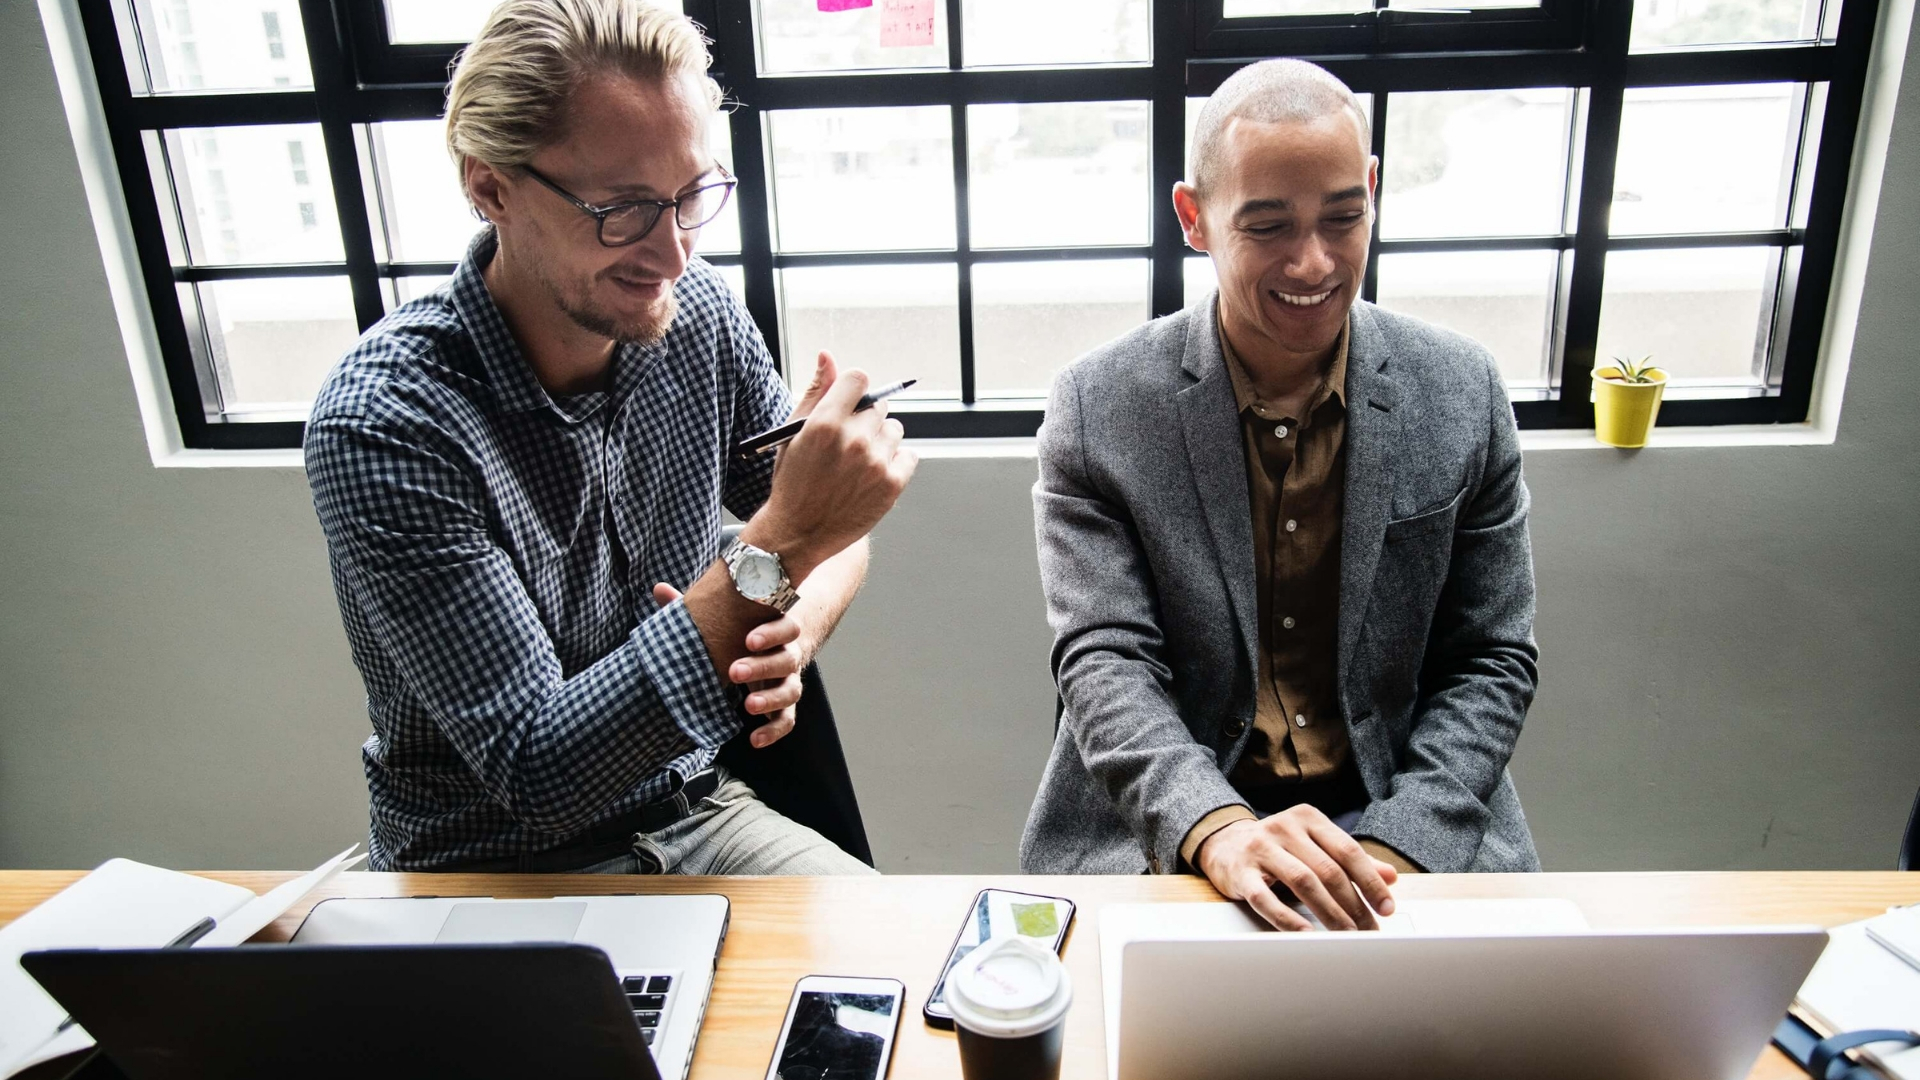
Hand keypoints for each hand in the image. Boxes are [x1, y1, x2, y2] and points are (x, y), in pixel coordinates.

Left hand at [655, 583, 802, 748]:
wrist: (772, 645)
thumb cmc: (741, 629)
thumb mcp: (725, 617)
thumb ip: (694, 606)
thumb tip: (659, 589)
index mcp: (776, 629)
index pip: (786, 627)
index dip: (771, 633)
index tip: (748, 640)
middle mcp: (787, 653)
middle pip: (787, 659)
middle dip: (762, 666)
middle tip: (734, 671)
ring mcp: (787, 680)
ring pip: (791, 690)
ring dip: (770, 699)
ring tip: (748, 705)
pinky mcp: (784, 704)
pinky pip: (787, 719)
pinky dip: (774, 731)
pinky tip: (755, 740)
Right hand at [748, 353, 915, 576]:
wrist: (797, 533)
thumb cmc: (792, 480)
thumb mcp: (793, 434)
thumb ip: (814, 392)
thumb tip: (828, 355)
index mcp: (825, 421)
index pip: (859, 379)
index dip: (853, 390)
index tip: (848, 404)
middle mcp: (853, 439)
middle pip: (878, 406)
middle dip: (865, 419)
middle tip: (848, 443)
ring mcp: (875, 462)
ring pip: (894, 430)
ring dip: (881, 440)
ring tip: (859, 462)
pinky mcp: (892, 484)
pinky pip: (909, 455)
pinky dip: (896, 462)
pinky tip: (873, 474)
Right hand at [1194, 807, 1398, 931]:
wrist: (1224, 844)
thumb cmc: (1278, 848)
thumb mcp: (1314, 846)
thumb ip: (1350, 860)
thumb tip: (1390, 877)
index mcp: (1308, 818)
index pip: (1347, 851)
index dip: (1371, 882)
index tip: (1387, 908)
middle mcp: (1284, 828)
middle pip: (1328, 870)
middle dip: (1354, 905)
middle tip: (1368, 931)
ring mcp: (1260, 848)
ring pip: (1303, 883)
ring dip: (1329, 914)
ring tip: (1346, 936)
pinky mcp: (1240, 872)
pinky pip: (1266, 899)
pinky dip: (1289, 920)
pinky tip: (1306, 935)